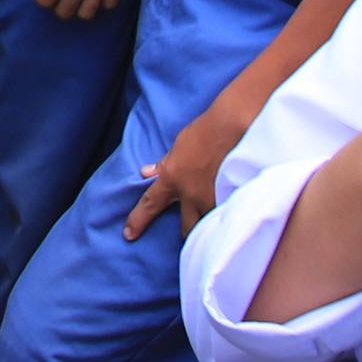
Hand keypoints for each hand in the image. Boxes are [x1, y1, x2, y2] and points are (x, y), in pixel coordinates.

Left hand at [124, 81, 264, 240]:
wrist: (232, 126)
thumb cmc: (204, 131)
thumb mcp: (178, 146)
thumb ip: (164, 164)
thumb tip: (146, 172)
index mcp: (172, 178)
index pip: (150, 204)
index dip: (138, 220)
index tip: (129, 234)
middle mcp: (191, 193)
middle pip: (186, 228)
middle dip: (187, 234)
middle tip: (190, 235)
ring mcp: (213, 198)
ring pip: (209, 225)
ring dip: (209, 226)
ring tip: (214, 230)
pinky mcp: (233, 198)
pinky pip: (227, 216)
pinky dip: (227, 218)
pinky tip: (232, 220)